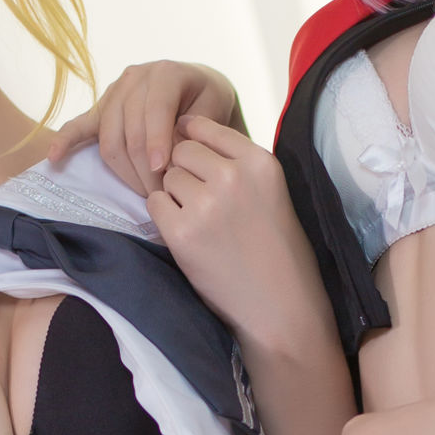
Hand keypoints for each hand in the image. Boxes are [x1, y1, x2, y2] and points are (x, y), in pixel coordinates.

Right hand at [49, 63, 242, 195]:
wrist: (201, 93)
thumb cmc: (210, 107)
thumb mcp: (213, 116)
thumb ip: (192, 136)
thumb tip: (166, 165)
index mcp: (167, 73)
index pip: (155, 109)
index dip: (157, 142)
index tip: (163, 172)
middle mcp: (137, 76)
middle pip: (129, 130)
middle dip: (144, 168)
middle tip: (161, 196)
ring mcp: (115, 91)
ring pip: (109, 138)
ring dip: (124, 172)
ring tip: (145, 193)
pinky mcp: (101, 107)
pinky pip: (79, 125)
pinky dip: (65, 141)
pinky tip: (53, 158)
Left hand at [144, 115, 328, 352]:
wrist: (281, 308)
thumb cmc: (279, 252)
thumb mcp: (272, 192)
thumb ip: (238, 164)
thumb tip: (186, 132)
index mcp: (261, 162)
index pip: (207, 127)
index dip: (195, 141)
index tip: (196, 159)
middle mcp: (233, 177)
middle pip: (182, 150)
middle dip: (185, 170)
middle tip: (202, 200)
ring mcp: (206, 204)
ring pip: (167, 177)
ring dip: (175, 195)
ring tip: (201, 222)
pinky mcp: (182, 233)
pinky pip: (154, 204)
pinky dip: (164, 217)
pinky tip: (188, 235)